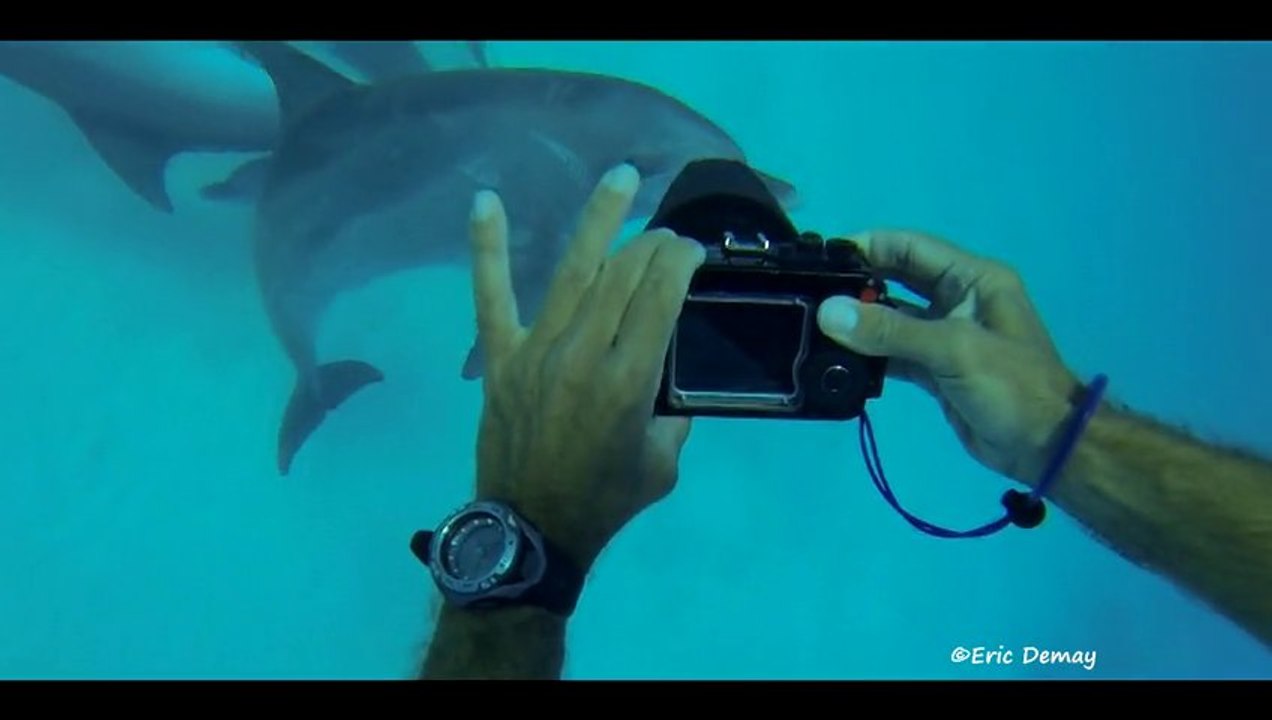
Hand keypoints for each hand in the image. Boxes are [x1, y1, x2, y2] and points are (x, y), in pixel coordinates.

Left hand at [466, 164, 705, 570]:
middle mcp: (582, 354)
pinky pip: (492, 296)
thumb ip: (674, 415)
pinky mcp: (501, 358)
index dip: (681, 262)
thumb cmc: (604, 501)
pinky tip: (485, 202)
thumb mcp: (662, 464)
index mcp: (628, 381)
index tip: (692, 251)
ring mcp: (536, 351)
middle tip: (669, 235)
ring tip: (621, 178)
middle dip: (654, 244)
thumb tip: (675, 376)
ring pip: (573, 271)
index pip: (660, 296)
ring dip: (600, 219)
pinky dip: (488, 248)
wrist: (531, 530)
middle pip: (623, 275)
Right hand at [817, 229, 1082, 486]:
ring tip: (816, 327)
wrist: (1045, 446)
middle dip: (858, 284)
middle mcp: (958, 300)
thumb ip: (890, 331)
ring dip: (861, 323)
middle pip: (898, 280)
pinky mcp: (936, 369)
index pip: (911, 247)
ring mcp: (946, 335)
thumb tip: (828, 312)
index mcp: (972, 278)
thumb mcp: (952, 349)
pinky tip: (839, 361)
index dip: (869, 246)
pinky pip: (895, 353)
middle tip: (810, 292)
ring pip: (893, 320)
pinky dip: (870, 356)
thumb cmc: (1011, 385)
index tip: (822, 256)